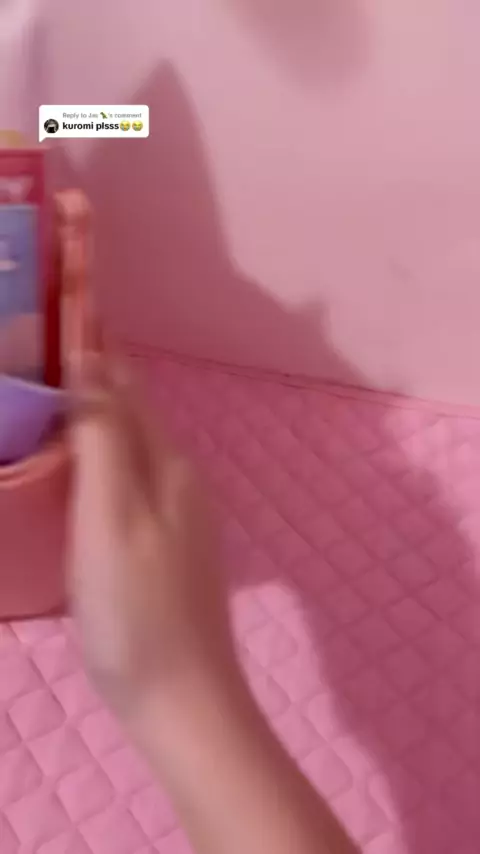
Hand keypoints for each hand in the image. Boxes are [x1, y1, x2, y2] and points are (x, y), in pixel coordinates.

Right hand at [68, 356, 235, 729]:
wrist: (183, 699)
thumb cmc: (135, 610)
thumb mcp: (111, 517)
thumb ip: (105, 439)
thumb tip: (92, 363)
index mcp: (170, 466)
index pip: (128, 391)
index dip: (93, 358)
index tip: (54, 328)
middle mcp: (185, 483)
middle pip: (135, 419)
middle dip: (96, 388)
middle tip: (43, 370)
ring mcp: (183, 520)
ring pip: (137, 455)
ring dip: (102, 427)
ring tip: (57, 413)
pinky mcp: (172, 552)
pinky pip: (137, 489)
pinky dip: (108, 468)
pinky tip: (87, 482)